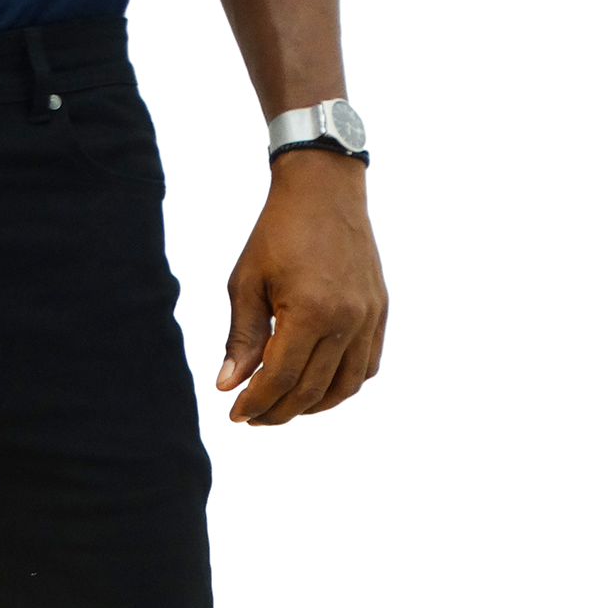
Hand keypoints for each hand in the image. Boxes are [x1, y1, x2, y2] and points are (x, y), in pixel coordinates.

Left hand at [218, 148, 387, 424]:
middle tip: (253, 417)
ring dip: (313, 406)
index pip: (281, 379)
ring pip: (345, 386)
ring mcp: (369, 317)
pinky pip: (367, 366)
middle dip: (278, 411)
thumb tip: (228, 385)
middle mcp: (346, 320)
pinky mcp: (379, 311)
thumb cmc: (277, 233)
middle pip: (312, 390)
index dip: (256, 403)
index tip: (235, 414)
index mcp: (309, 312)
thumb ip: (241, 338)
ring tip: (283, 407)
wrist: (324, 190)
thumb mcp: (246, 283)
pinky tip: (316, 386)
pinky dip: (342, 385)